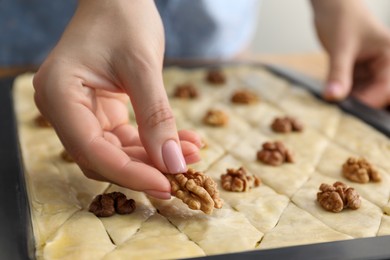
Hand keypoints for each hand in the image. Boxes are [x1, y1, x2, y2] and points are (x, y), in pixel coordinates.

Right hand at [33, 0, 201, 198]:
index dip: (130, 173)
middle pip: (101, 157)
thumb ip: (156, 117)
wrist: (119, 0)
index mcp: (59, 94)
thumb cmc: (124, 19)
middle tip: (183, 171)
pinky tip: (181, 141)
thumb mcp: (143, 67)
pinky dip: (152, 143)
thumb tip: (173, 163)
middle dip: (145, 167)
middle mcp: (63, 108)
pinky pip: (124, 138)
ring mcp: (80, 111)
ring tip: (191, 152)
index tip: (166, 184)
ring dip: (153, 157)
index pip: (91, 149)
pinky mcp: (99, 112)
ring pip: (115, 152)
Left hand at [311, 0, 389, 107]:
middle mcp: (383, 64)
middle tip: (341, 112)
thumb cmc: (341, 17)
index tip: (349, 110)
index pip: (386, 88)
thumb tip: (333, 97)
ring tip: (335, 102)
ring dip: (349, 99)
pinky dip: (342, 91)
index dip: (369, 101)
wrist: (330, 4)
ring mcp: (369, 68)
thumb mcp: (341, 47)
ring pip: (363, 92)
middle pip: (377, 93)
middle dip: (360, 103)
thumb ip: (338, 73)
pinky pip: (351, 87)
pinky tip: (332, 94)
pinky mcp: (356, 69)